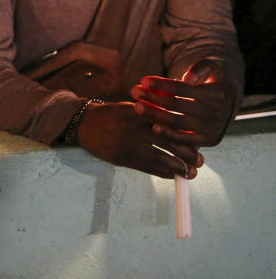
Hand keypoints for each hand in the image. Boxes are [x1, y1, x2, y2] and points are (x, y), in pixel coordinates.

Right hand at [77, 101, 202, 178]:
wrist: (83, 122)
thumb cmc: (111, 115)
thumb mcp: (132, 108)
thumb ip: (152, 116)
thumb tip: (179, 130)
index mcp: (140, 113)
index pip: (169, 125)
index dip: (186, 136)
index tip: (198, 144)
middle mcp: (135, 128)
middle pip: (169, 142)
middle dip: (187, 154)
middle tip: (200, 161)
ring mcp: (128, 144)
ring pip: (160, 158)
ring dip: (178, 167)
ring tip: (190, 173)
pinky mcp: (122, 157)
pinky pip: (147, 168)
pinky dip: (163, 173)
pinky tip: (172, 175)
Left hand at [131, 60, 235, 147]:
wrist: (228, 98)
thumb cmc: (211, 78)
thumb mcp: (210, 67)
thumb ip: (200, 68)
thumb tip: (188, 79)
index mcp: (218, 93)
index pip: (182, 89)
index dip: (162, 84)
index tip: (143, 80)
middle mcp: (217, 113)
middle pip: (176, 105)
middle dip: (152, 98)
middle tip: (134, 92)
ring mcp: (214, 129)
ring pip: (177, 122)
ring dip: (154, 115)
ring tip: (137, 107)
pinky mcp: (210, 141)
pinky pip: (185, 139)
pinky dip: (169, 134)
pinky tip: (152, 126)